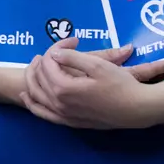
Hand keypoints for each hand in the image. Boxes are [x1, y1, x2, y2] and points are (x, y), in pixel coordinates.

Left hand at [20, 38, 163, 128]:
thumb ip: (72, 57)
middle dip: (44, 60)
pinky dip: (32, 103)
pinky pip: (43, 114)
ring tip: (36, 65)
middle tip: (53, 50)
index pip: (49, 63)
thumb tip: (54, 53)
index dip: (58, 47)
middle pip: (40, 78)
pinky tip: (27, 96)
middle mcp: (59, 104)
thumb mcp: (97, 65)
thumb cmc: (119, 85)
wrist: (136, 110)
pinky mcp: (69, 123)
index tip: (73, 41)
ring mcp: (63, 115)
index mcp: (64, 88)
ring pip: (36, 96)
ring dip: (32, 79)